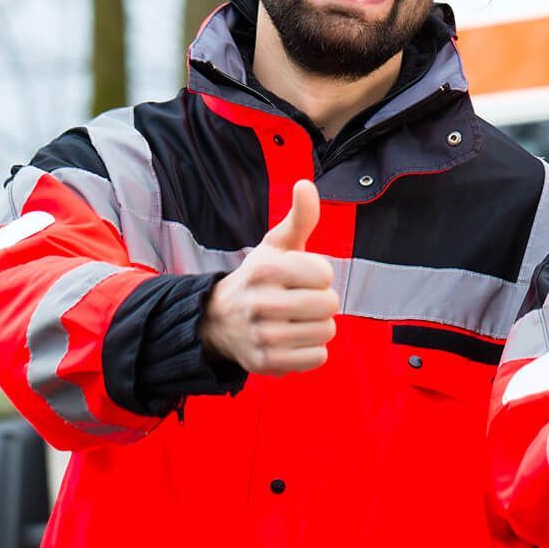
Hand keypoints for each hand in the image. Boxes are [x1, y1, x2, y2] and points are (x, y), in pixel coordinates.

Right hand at [200, 179, 339, 374]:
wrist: (219, 320)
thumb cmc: (260, 278)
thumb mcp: (276, 245)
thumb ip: (299, 217)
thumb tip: (306, 184)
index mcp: (265, 268)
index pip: (325, 273)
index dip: (319, 275)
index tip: (301, 276)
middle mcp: (260, 302)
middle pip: (329, 304)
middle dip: (322, 301)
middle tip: (301, 301)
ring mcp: (262, 336)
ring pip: (326, 331)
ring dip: (318, 326)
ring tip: (296, 320)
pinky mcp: (267, 363)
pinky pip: (318, 357)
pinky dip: (312, 350)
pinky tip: (294, 340)